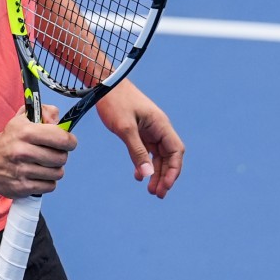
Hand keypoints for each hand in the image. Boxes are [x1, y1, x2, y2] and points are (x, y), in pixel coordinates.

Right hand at [0, 106, 78, 198]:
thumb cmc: (10, 139)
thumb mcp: (23, 118)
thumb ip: (45, 112)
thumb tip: (61, 122)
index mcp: (25, 132)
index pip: (61, 138)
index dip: (70, 141)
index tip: (68, 142)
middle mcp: (22, 151)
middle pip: (61, 158)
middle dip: (61, 155)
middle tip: (52, 153)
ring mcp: (21, 171)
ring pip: (58, 173)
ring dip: (54, 169)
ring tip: (44, 165)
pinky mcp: (22, 187)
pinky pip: (50, 186)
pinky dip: (47, 181)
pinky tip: (38, 175)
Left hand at [95, 80, 184, 197]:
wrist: (103, 84)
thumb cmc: (115, 101)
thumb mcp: (125, 128)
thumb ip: (137, 151)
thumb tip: (148, 174)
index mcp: (161, 125)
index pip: (176, 151)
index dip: (173, 170)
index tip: (165, 186)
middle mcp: (159, 128)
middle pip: (168, 156)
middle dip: (165, 176)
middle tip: (157, 194)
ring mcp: (149, 130)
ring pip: (157, 156)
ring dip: (155, 172)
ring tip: (150, 190)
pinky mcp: (139, 131)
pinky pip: (146, 151)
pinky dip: (144, 163)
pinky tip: (138, 176)